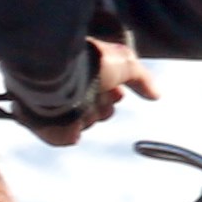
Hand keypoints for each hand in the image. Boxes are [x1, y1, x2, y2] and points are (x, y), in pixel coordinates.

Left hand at [18, 43, 154, 148]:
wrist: (52, 73)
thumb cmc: (87, 63)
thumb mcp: (125, 63)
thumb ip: (141, 78)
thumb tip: (156, 94)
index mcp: (87, 75)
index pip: (110, 97)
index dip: (113, 93)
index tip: (111, 85)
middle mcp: (72, 93)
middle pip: (101, 112)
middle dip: (102, 103)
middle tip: (93, 89)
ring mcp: (57, 111)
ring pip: (87, 123)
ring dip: (87, 113)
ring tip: (74, 98)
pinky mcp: (45, 126)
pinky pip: (69, 138)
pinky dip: (71, 129)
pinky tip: (66, 114)